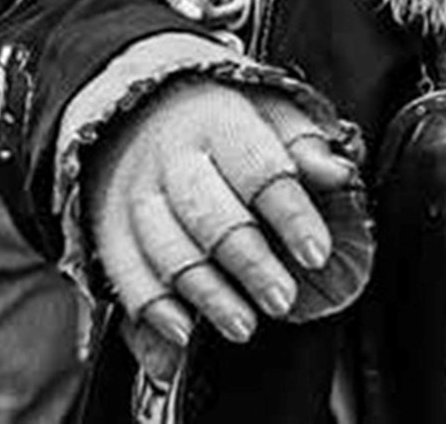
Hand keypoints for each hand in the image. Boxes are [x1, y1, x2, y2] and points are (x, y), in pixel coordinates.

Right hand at [87, 80, 361, 365]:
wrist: (142, 110)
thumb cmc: (226, 123)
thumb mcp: (273, 115)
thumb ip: (306, 147)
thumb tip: (340, 174)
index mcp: (219, 121)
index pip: (259, 171)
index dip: (291, 215)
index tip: (317, 254)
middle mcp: (170, 158)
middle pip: (208, 214)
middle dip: (248, 263)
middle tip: (283, 301)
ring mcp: (133, 193)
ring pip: (165, 249)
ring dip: (205, 294)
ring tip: (243, 326)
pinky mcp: (104, 226)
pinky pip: (123, 273)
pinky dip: (150, 310)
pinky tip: (181, 336)